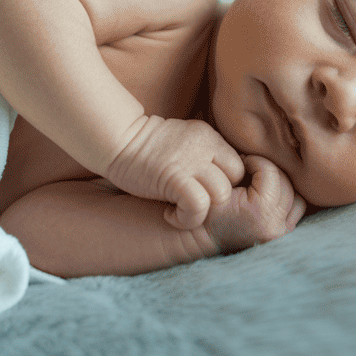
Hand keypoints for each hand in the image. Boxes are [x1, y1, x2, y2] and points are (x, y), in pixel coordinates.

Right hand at [106, 115, 245, 229]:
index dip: (226, 184)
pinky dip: (188, 218)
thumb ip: (204, 153)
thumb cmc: (146, 147)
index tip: (205, 192)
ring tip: (181, 212)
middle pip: (236, 178)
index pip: (238, 165)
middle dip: (218, 198)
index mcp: (209, 136)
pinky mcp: (174, 176)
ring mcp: (190, 160)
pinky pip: (199, 205)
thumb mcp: (184, 141)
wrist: (116, 138)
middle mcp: (205, 146)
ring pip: (222, 194)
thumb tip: (219, 179)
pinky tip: (170, 216)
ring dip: (204, 211)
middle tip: (195, 203)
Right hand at [204, 156, 306, 252]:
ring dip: (281, 184)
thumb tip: (255, 153)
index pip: (269, 171)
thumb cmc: (206, 205)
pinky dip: (286, 198)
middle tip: (250, 169)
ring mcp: (282, 232)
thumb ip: (238, 166)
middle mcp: (275, 226)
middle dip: (268, 171)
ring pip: (296, 196)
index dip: (254, 160)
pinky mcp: (283, 234)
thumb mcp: (218, 183)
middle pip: (286, 183)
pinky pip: (296, 209)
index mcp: (260, 212)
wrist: (202, 235)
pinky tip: (269, 192)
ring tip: (261, 182)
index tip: (241, 161)